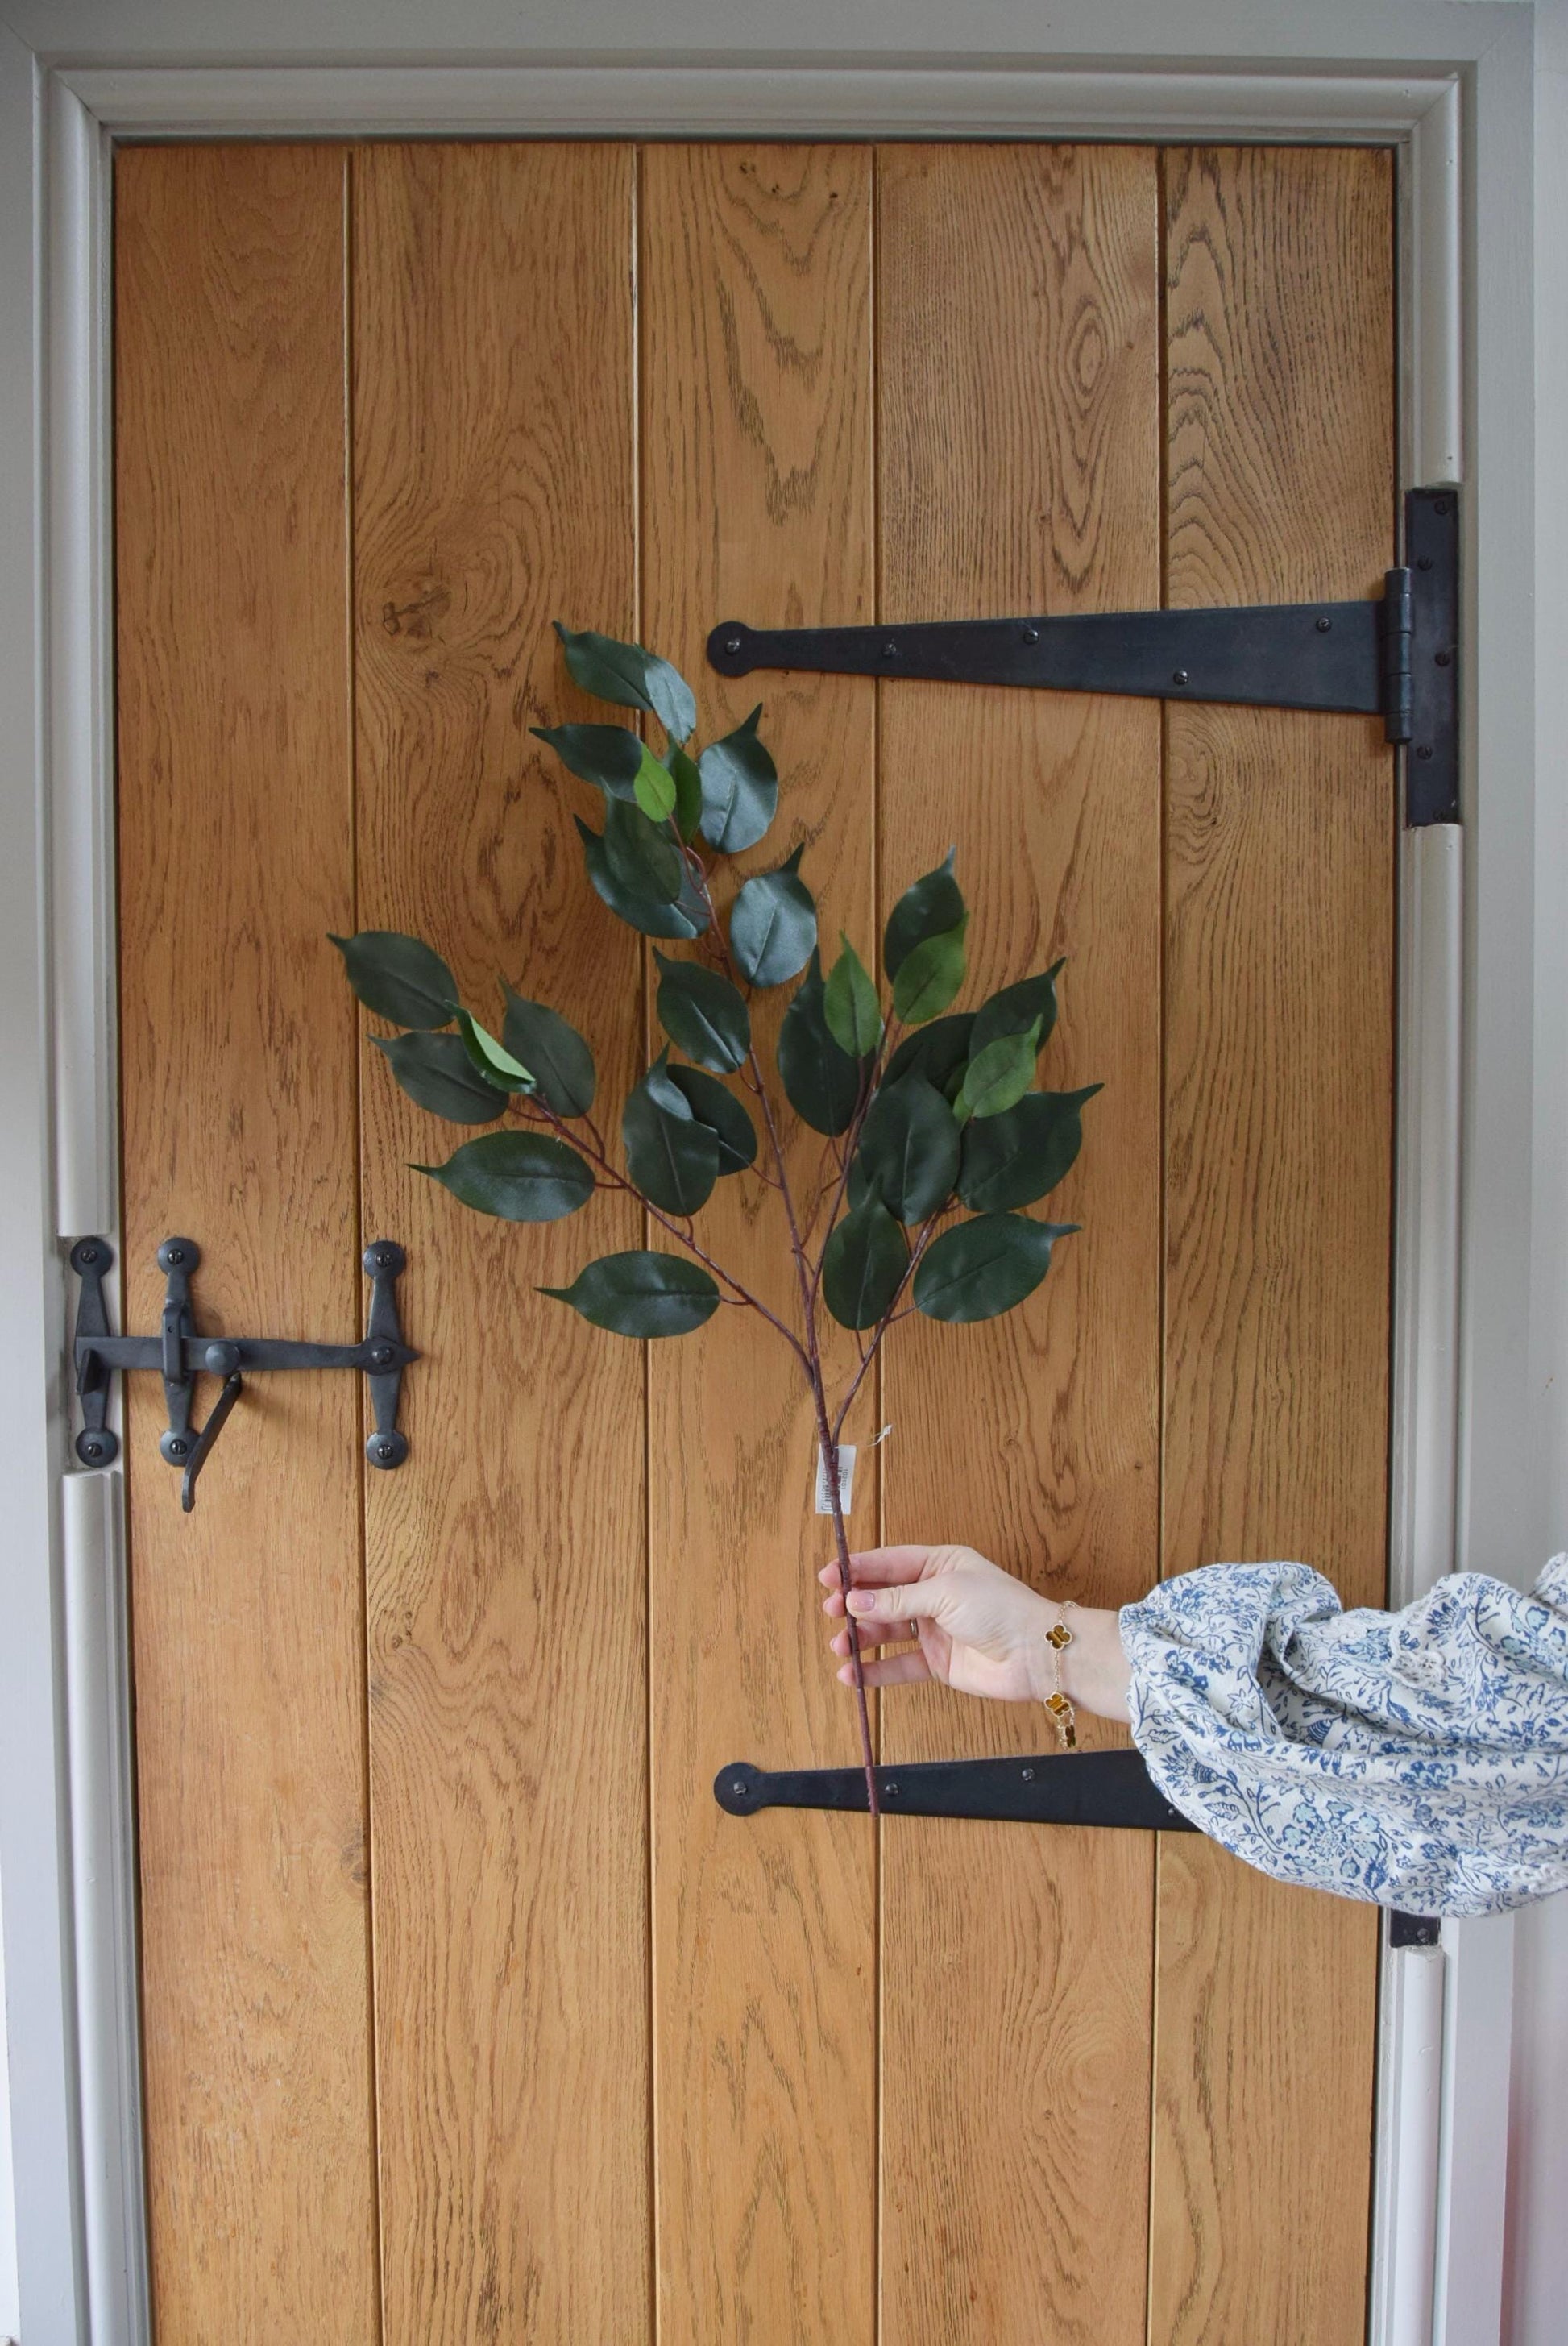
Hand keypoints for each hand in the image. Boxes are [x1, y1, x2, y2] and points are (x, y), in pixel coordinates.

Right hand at [819, 1542, 1132, 1721]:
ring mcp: (934, 1630)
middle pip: (883, 1597)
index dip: (858, 1569)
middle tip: (830, 1611)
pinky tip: (852, 1674)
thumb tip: (853, 1601)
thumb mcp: (945, 1593)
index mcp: (940, 1564)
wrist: (1036, 1654)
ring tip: (839, 1645)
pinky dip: (874, 1670)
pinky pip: (898, 1665)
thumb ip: (898, 1600)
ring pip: (886, 1631)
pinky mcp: (937, 1663)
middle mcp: (934, 1594)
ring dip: (860, 1637)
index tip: (828, 1576)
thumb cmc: (998, 1609)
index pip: (890, 1563)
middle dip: (854, 1604)